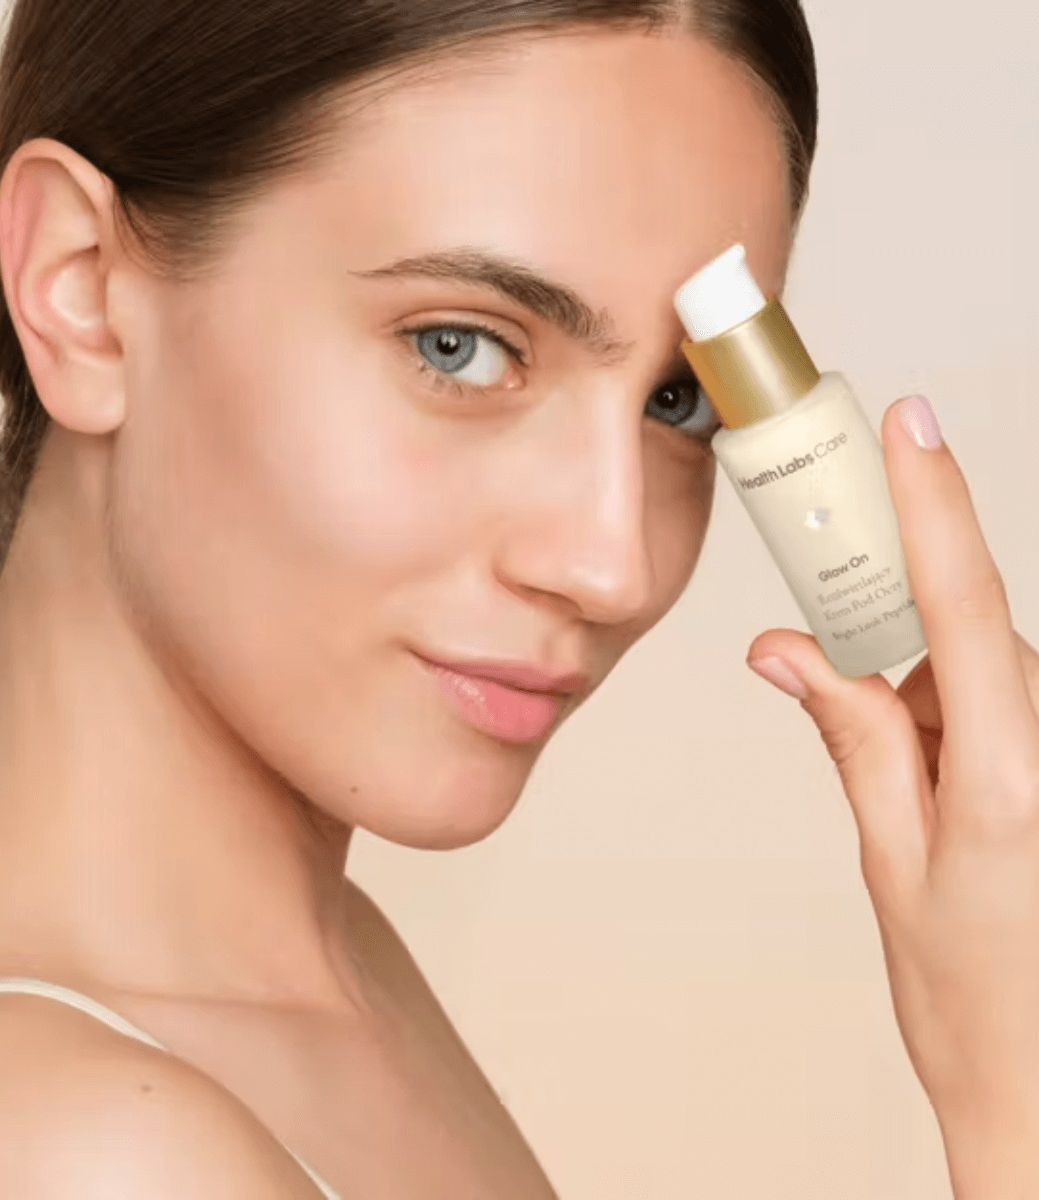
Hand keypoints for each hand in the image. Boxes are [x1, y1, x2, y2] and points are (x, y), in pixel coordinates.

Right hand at [746, 394, 1038, 1196]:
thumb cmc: (972, 1006)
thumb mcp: (890, 865)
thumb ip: (854, 740)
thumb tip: (793, 654)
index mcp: (1010, 782)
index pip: (963, 607)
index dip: (935, 505)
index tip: (912, 428)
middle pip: (972, 643)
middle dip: (900, 654)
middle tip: (828, 666)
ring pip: (992, 683)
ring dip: (933, 711)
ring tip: (913, 803)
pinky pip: (1010, 720)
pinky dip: (964, 739)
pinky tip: (950, 807)